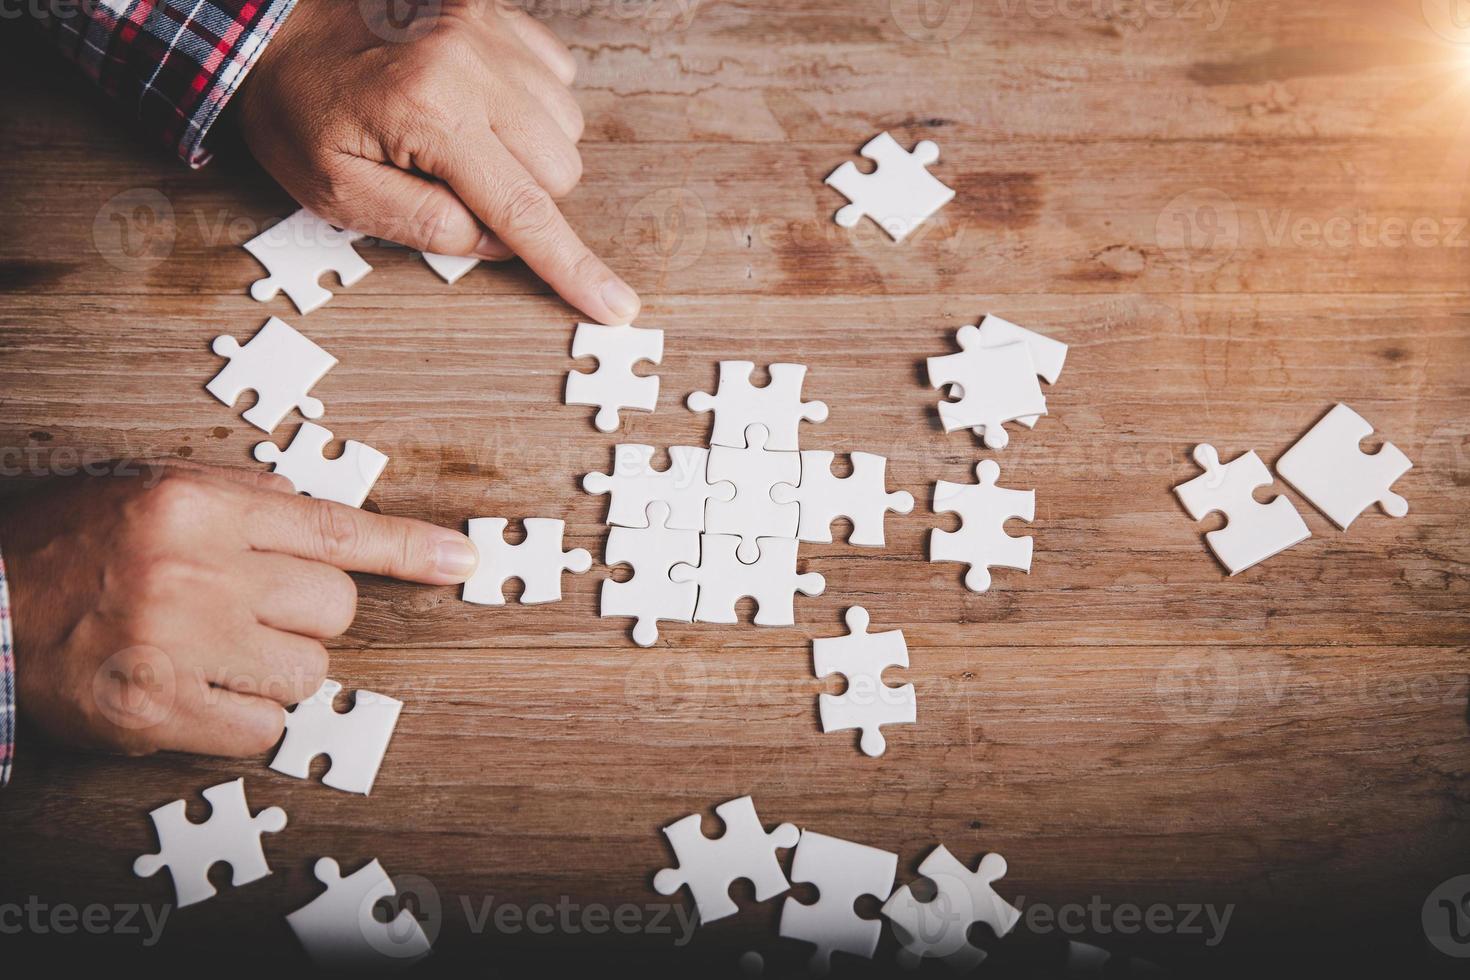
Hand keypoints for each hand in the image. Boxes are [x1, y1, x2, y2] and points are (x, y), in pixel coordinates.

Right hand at [0, 462, 478, 757]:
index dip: (409, 549)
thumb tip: (323, 522)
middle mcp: (196, 569)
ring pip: (308, 674)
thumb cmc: (68, 548)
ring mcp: (178, 643)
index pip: (335, 529)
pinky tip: (196, 695)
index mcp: (199, 505)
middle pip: (334, 609)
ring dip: (277, 672)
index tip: (460, 561)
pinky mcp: (156, 712)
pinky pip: (263, 729)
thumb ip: (243, 504)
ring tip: (214, 654)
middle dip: (308, 619)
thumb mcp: (153, 492)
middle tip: (250, 615)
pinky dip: (243, 720)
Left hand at [234, 0, 640, 324]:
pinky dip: (530, 103)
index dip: (571, 267)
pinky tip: (480, 104)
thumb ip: (422, 224)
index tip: (616, 305)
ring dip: (528, 150)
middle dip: (523, 196)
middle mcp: (470, 63)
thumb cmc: (296, 105)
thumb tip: (496, 243)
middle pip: (559, 168)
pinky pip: (556, 74)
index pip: (523, 210)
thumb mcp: (334, 189)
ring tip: (463, 141)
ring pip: (565, 125)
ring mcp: (486, 29)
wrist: (270, 20)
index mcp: (430, 113)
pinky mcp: (493, 9)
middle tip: (458, 187)